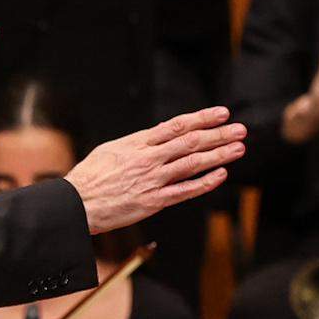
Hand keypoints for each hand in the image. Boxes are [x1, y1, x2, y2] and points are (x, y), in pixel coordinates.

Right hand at [69, 107, 246, 236]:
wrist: (77, 204)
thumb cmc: (91, 177)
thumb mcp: (112, 149)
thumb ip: (138, 143)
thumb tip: (158, 135)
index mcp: (139, 143)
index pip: (177, 125)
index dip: (202, 118)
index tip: (222, 113)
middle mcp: (149, 159)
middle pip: (191, 142)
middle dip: (219, 135)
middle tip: (240, 130)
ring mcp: (153, 180)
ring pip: (192, 164)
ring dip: (218, 155)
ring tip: (238, 148)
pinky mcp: (153, 201)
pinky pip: (185, 191)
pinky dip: (204, 183)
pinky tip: (221, 175)